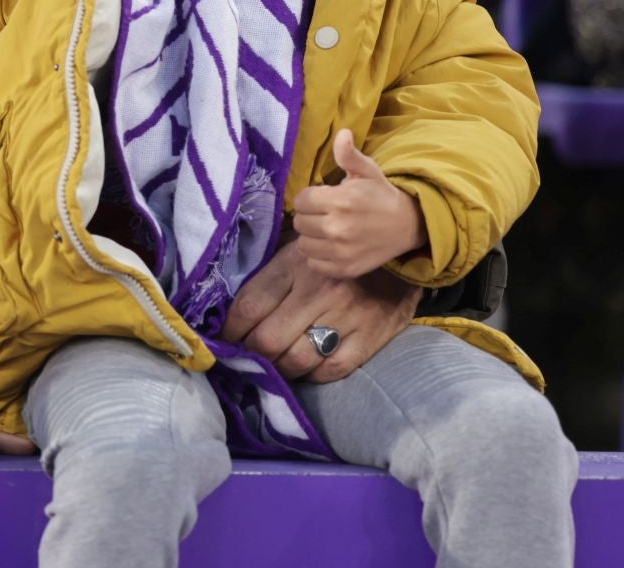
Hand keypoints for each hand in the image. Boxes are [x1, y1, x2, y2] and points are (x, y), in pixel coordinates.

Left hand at [222, 237, 418, 382]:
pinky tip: (304, 369)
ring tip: (272, 368)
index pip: (249, 306)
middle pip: (268, 339)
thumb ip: (269, 274)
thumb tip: (230, 309)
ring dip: (278, 370)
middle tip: (245, 358)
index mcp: (294, 265)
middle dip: (250, 355)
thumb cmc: (334, 251)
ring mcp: (347, 317)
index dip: (230, 330)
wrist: (398, 252)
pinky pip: (331, 369)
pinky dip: (312, 376)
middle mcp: (319, 292)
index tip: (224, 339)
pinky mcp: (370, 337)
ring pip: (297, 360)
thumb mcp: (297, 247)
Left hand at [292, 130, 426, 278]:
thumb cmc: (381, 195)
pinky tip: (330, 246)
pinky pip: (314, 264)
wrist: (408, 225)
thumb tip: (341, 133)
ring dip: (311, 237)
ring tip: (326, 230)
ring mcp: (341, 252)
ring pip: (303, 245)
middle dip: (309, 216)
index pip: (300, 201)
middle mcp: (337, 228)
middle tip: (324, 214)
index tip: (321, 198)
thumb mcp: (367, 171)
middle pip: (300, 223)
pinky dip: (318, 256)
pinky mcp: (345, 269)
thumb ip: (348, 155)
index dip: (309, 198)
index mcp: (340, 201)